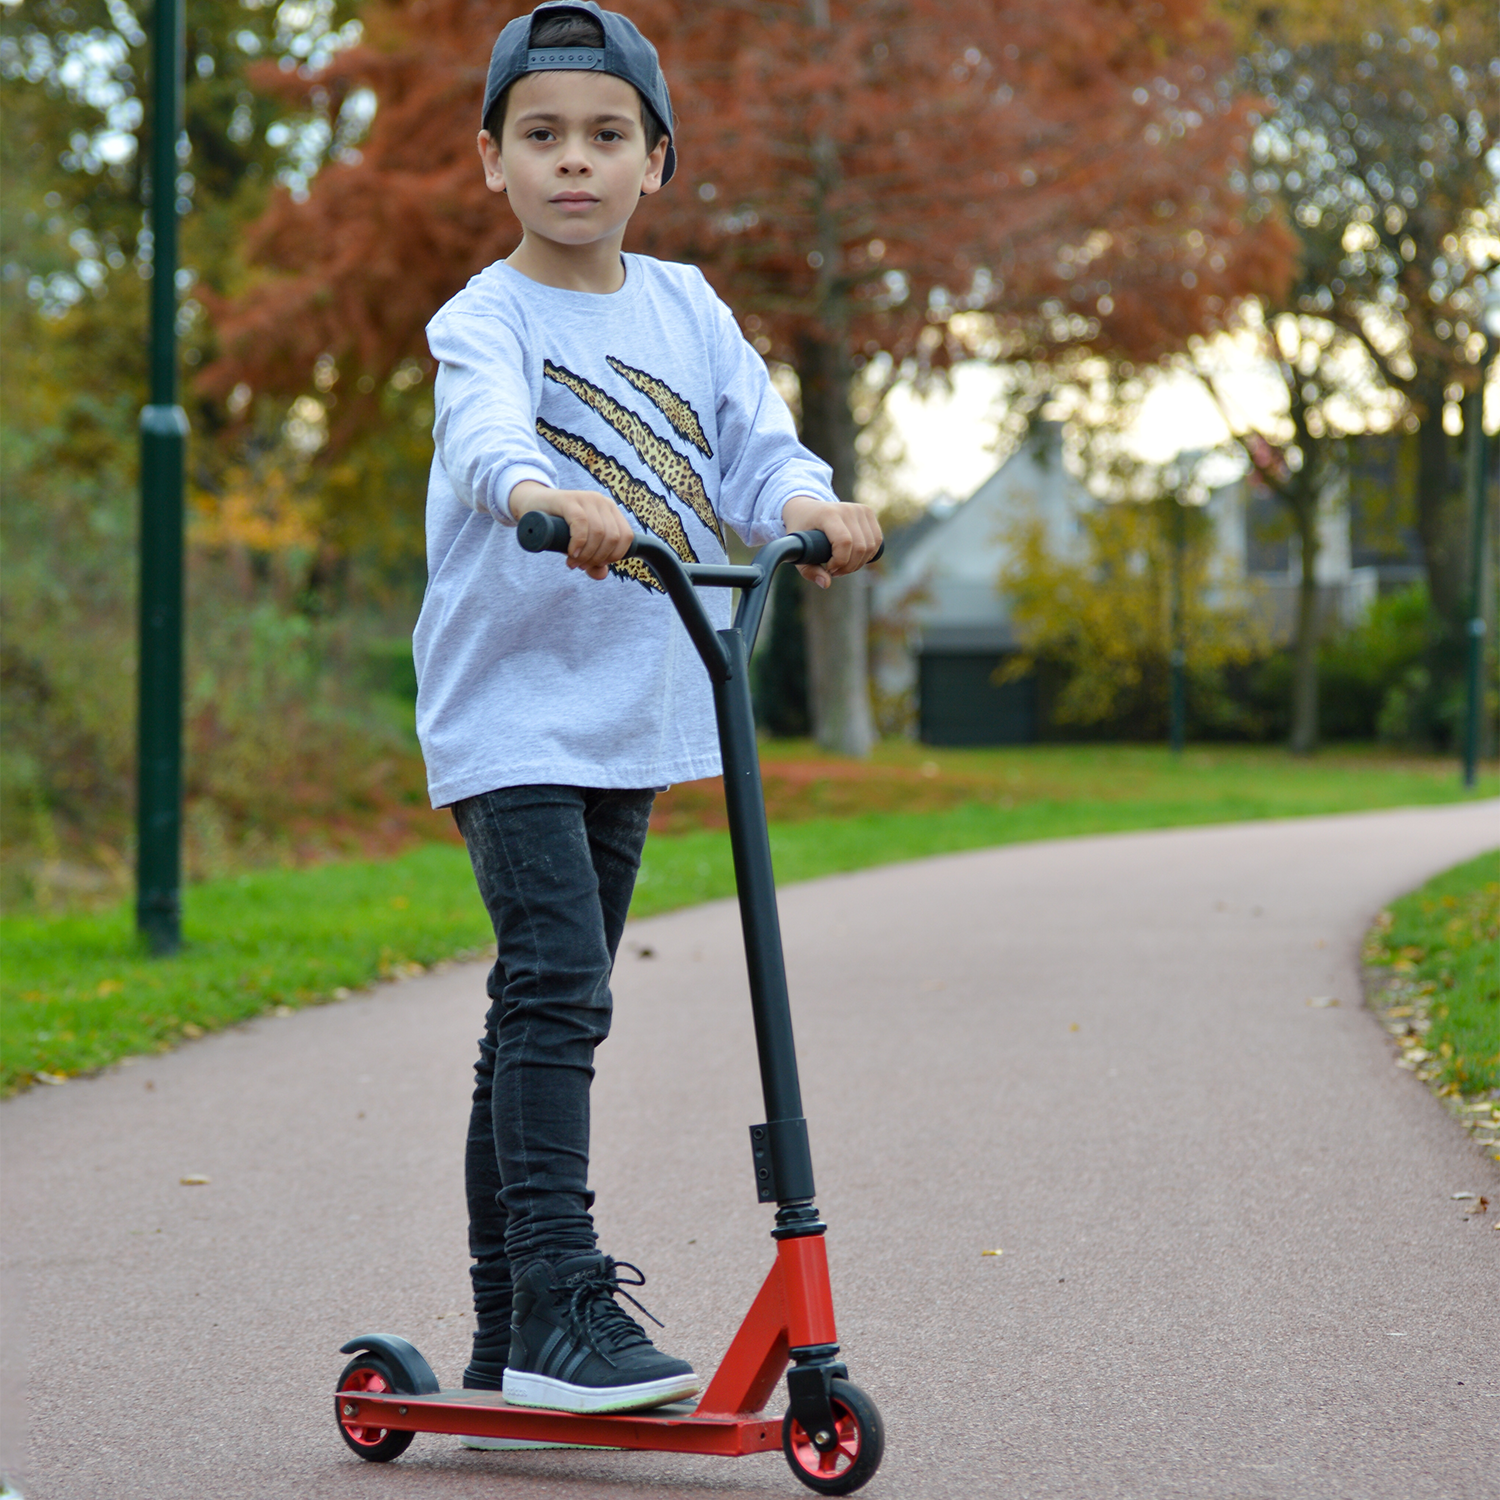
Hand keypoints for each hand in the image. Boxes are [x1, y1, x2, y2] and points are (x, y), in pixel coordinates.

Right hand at [510, 481, 634, 579]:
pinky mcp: (569, 499)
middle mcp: (602, 502)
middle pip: (612, 537)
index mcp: (611, 511)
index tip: (596, 565)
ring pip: (599, 532)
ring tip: (573, 562)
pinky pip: (581, 523)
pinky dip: (578, 543)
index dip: (614, 556)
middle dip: (597, 558)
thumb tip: (602, 574)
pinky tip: (571, 552)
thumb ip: (593, 561)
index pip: (626, 537)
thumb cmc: (559, 528)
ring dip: (586, 554)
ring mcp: (586, 498)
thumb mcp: (579, 547)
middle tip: (580, 566)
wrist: (532, 507)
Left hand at [781, 496, 883, 587]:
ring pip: (871, 546)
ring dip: (858, 563)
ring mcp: (859, 509)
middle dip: (848, 566)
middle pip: (860, 547)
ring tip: (843, 566)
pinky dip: (867, 555)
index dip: (840, 561)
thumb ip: (809, 570)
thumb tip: (826, 584)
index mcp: (828, 514)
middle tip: (834, 571)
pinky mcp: (868, 512)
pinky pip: (877, 540)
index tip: (828, 568)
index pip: (844, 542)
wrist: (806, 508)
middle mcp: (846, 509)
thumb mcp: (798, 551)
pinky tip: (854, 558)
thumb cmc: (801, 530)